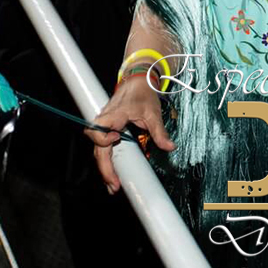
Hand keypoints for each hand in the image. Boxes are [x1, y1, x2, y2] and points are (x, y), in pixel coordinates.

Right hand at [87, 77, 175, 194]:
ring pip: (98, 150)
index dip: (103, 137)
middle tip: (114, 184)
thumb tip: (170, 147)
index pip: (98, 128)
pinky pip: (103, 148)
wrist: (137, 82)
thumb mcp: (153, 112)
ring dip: (104, 168)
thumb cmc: (143, 94)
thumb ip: (160, 131)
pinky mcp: (107, 131)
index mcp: (115, 114)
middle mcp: (105, 121)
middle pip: (96, 147)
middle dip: (104, 167)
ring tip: (114, 185)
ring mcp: (105, 127)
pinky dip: (107, 162)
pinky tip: (113, 176)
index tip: (116, 139)